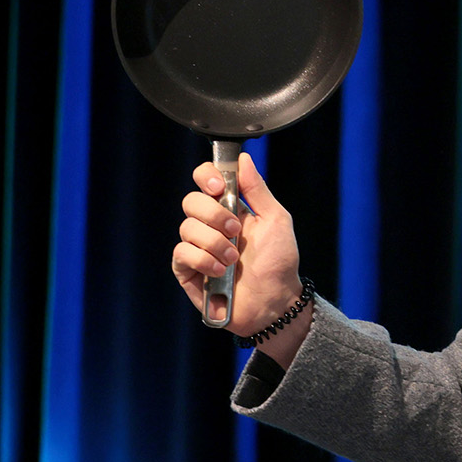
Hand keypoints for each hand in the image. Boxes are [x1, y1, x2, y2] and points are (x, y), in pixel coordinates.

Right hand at [172, 152, 302, 337]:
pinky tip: (219, 271)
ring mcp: (197, 247)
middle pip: (191, 201)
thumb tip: (243, 159)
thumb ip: (257, 190)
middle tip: (235, 230)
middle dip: (214, 214)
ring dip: (214, 242)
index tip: (218, 186)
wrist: (275, 302)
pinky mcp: (187, 270)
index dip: (206, 176)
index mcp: (231, 208)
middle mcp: (210, 225)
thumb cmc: (279, 262)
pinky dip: (202, 259)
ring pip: (186, 227)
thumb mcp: (276, 220)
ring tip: (233, 259)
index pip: (205, 180)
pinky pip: (181, 253)